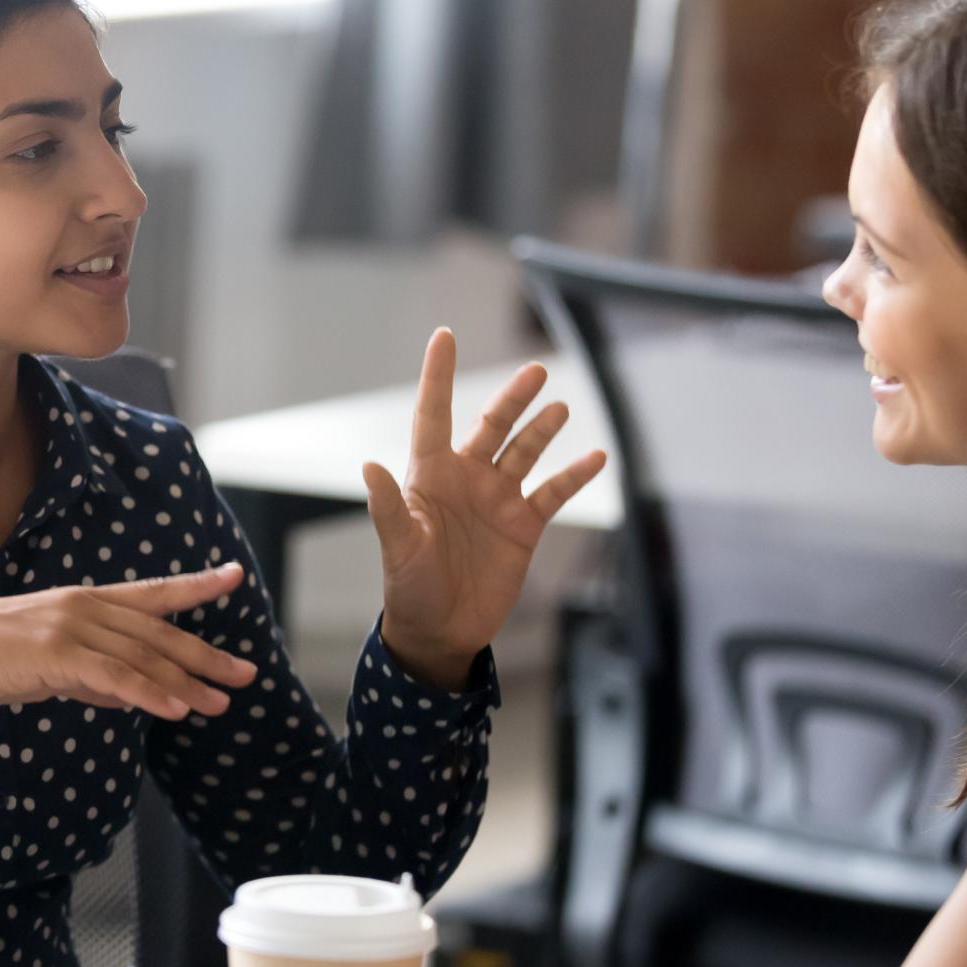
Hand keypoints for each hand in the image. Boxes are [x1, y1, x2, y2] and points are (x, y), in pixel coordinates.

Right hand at [0, 563, 257, 718]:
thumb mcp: (46, 663)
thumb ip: (89, 673)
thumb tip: (126, 693)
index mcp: (82, 601)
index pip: (151, 593)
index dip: (195, 586)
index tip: (233, 577)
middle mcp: (83, 606)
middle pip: (158, 632)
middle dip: (206, 655)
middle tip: (245, 674)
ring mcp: (70, 626)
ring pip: (142, 656)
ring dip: (185, 683)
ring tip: (219, 704)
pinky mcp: (54, 653)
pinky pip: (112, 677)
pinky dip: (148, 693)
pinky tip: (173, 709)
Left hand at [364, 328, 607, 686]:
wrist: (440, 631)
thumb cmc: (409, 588)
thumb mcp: (398, 548)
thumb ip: (388, 508)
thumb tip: (370, 466)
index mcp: (430, 475)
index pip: (433, 414)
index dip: (438, 375)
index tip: (445, 335)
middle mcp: (466, 478)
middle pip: (492, 425)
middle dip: (513, 398)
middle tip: (535, 370)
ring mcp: (497, 500)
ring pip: (525, 452)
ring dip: (542, 429)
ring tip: (561, 406)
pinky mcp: (523, 526)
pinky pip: (554, 492)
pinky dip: (575, 475)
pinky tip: (596, 457)